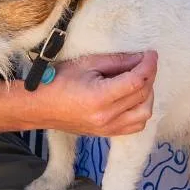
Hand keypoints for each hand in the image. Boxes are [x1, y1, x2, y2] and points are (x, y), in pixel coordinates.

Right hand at [31, 51, 157, 136]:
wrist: (38, 107)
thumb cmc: (57, 81)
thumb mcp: (86, 63)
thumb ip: (116, 61)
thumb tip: (139, 58)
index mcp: (100, 97)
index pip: (137, 81)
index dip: (148, 66)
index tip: (151, 54)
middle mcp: (106, 117)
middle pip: (143, 96)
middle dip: (149, 77)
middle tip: (144, 63)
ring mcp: (107, 128)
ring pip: (144, 114)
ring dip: (148, 96)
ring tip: (139, 81)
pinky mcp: (106, 134)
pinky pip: (135, 126)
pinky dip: (140, 111)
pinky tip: (134, 98)